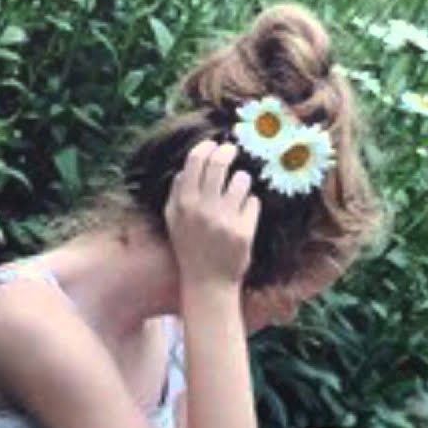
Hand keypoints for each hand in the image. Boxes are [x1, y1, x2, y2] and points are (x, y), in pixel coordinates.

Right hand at [164, 139, 260, 289]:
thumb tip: (185, 169)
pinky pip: (253, 202)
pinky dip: (250, 206)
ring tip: (238, 191)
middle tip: (232, 151)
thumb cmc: (189, 248)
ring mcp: (225, 220)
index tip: (215, 145)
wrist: (207, 282)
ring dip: (242, 181)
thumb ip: (176, 194)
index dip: (207, 147)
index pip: (195, 161)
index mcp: (184, 204)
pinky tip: (242, 217)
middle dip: (228, 152)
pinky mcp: (244, 231)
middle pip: (220, 164)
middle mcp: (203, 209)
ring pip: (242, 180)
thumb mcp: (173, 221)